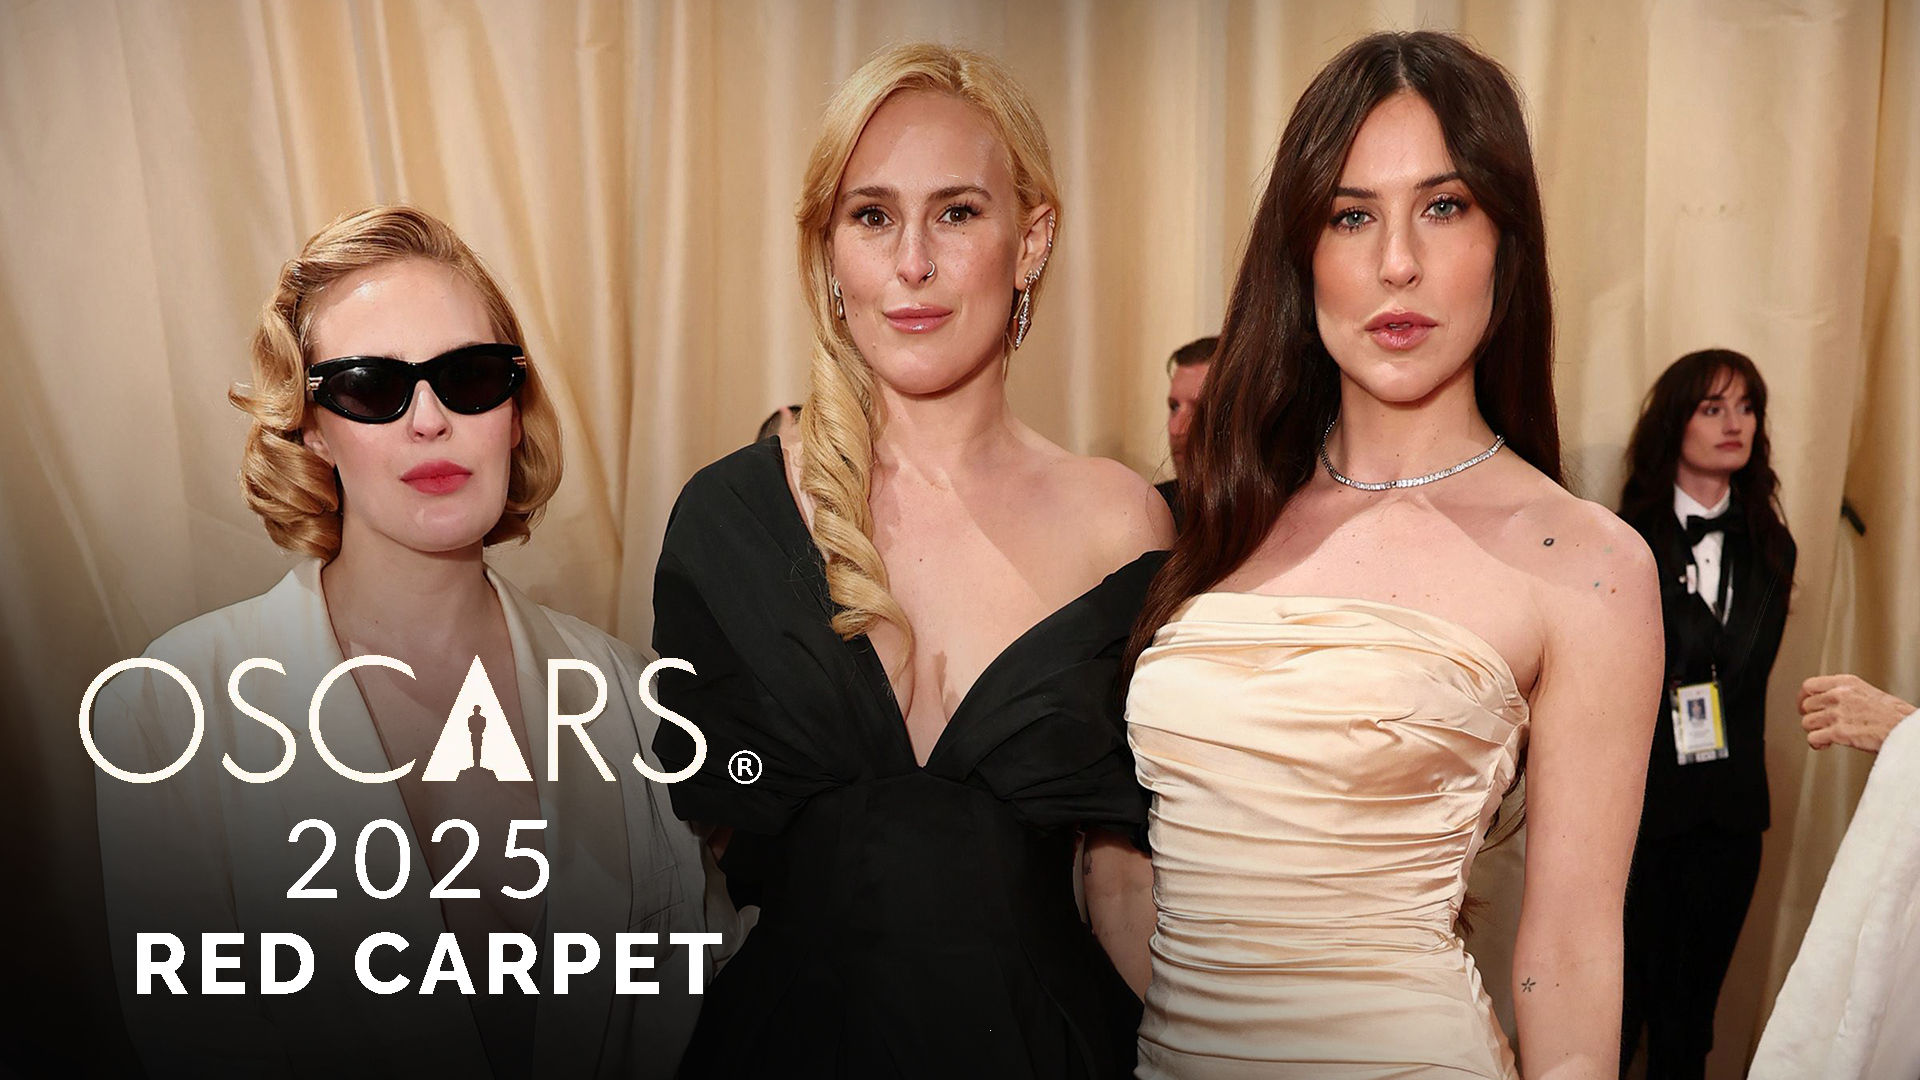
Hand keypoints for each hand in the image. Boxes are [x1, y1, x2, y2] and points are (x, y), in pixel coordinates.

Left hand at [1799, 674, 1914, 752]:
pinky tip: (1824, 745)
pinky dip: (1816, 744)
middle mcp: (1840, 695)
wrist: (1907, 730)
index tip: (1803, 705)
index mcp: (1847, 683)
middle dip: (1810, 717)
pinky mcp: (1839, 732)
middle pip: (1806, 706)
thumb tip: (1827, 700)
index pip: (1809, 685)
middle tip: (1818, 724)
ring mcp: (1838, 714)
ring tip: (1825, 735)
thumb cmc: (1894, 715)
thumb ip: (1846, 694)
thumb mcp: (1868, 692)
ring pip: (1807, 722)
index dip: (1803, 697)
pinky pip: (1813, 738)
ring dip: (1814, 731)